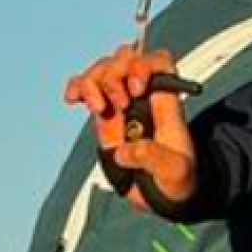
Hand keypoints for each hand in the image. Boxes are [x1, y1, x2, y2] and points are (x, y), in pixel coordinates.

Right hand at [64, 45, 197, 215]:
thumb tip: (126, 150)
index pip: (159, 62)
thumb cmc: (178, 178)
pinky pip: (87, 87)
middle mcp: (144, 97)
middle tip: (119, 104)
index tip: (136, 89)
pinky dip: (77, 86)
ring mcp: (122, 103)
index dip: (145, 65)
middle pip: (127, 58)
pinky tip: (73, 99)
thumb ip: (154, 158)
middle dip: (115, 74)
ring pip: (104, 68)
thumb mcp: (174, 171)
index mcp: (167, 102)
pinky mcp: (104, 115)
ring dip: (94, 80)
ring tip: (98, 108)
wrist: (165, 193)